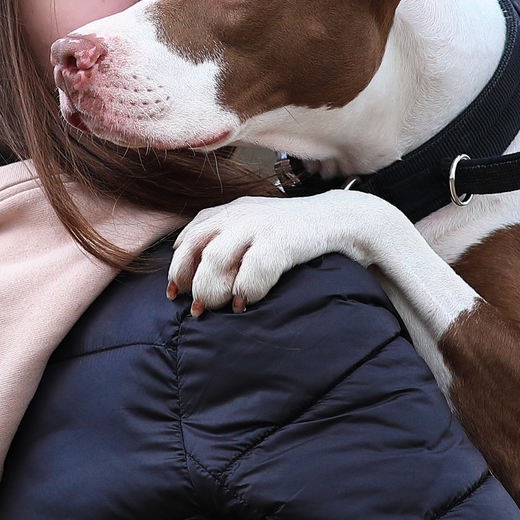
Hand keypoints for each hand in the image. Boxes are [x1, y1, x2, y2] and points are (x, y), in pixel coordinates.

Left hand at [167, 192, 390, 315]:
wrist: (344, 218)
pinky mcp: (282, 239)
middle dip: (189, 279)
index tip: (175, 291)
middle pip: (196, 246)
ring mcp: (260, 225)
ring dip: (211, 288)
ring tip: (219, 307)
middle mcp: (240, 214)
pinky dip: (245, 290)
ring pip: (215, 258)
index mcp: (232, 211)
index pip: (191, 235)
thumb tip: (197, 275)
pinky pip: (253, 269)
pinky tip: (245, 304)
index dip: (178, 264)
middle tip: (197, 307)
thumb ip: (229, 241)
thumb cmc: (296, 232)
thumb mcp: (257, 228)